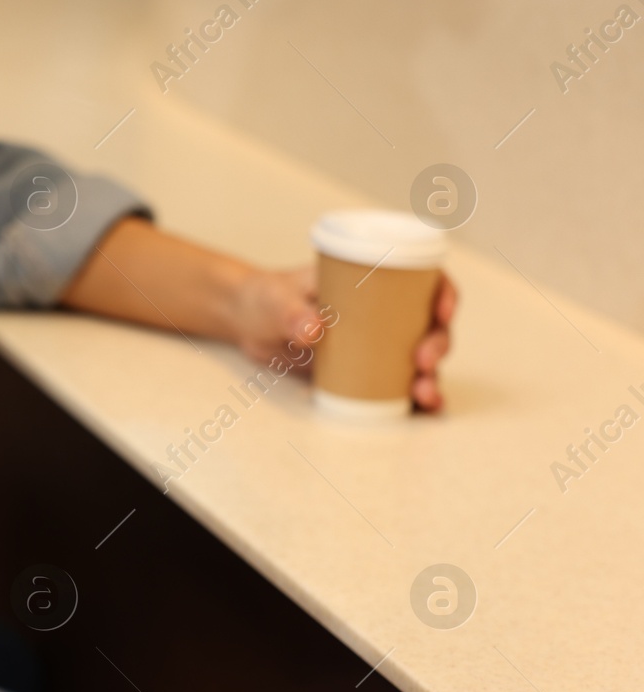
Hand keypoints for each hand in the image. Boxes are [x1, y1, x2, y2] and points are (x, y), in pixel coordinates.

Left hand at [231, 266, 455, 410]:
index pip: (423, 280)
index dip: (443, 293)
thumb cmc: (266, 298)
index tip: (441, 312)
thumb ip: (290, 313)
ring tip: (425, 396)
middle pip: (429, 325)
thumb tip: (314, 332)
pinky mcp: (364, 373)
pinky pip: (396, 387)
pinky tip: (420, 411)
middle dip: (438, 344)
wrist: (248, 323)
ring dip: (432, 378)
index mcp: (373, 281)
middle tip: (423, 363)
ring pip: (419, 361)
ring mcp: (377, 345)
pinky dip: (412, 400)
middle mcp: (385, 313)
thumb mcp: (275, 300)